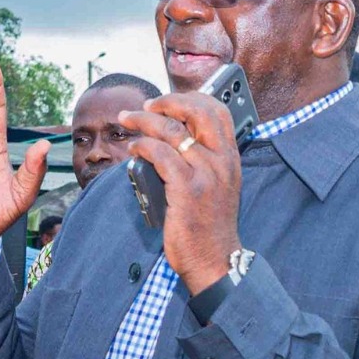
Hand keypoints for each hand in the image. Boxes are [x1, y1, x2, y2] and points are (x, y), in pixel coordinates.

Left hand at [120, 94, 243, 294]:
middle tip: (147, 106)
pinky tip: (134, 150)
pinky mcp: (186, 189)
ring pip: (171, 130)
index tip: (169, 102)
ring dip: (143, 121)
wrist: (214, 260)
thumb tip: (173, 138)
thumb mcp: (217, 187)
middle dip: (167, 102)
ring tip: (127, 121)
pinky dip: (142, 146)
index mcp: (230, 159)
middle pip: (197, 112)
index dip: (191, 98)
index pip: (218, 112)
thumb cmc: (210, 227)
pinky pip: (159, 154)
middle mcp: (221, 162)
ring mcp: (205, 174)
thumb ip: (203, 161)